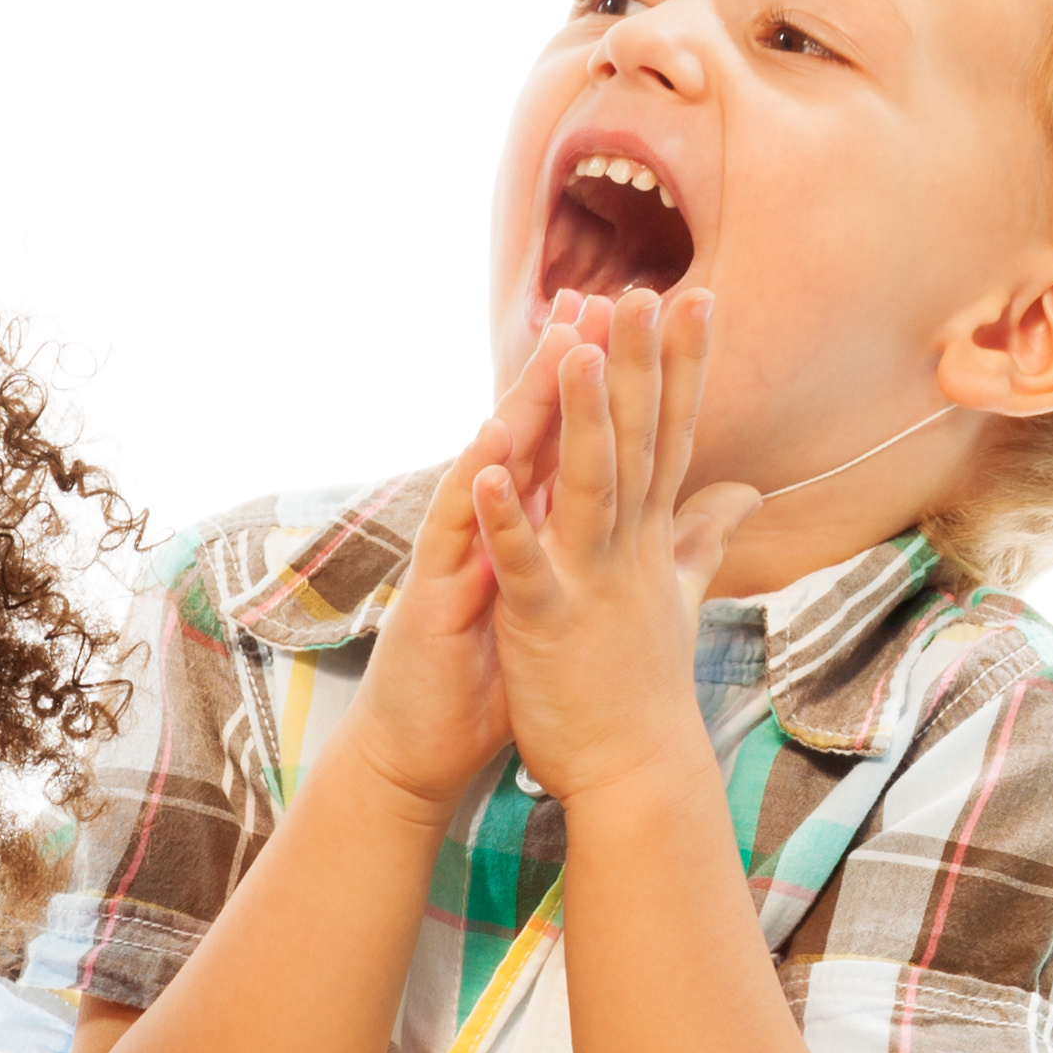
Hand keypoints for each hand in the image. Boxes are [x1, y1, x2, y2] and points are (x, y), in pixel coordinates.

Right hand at [338, 321, 576, 826]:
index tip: (636, 329)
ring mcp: (457, 559)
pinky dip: (470, 502)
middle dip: (562, 369)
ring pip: (490, 470)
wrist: (415, 753)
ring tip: (555, 350)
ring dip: (520, 410)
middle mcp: (486, 531)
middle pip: (528, 436)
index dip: (600, 390)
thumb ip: (575, 558)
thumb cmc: (482, 683)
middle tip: (595, 300)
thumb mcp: (544, 611)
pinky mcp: (435, 600)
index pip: (563, 447)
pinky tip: (483, 459)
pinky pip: (453, 544)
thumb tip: (614, 519)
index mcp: (522, 534)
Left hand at [471, 286, 758, 807]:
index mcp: (650, 535)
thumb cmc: (646, 685)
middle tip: (644, 289)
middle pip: (639, 441)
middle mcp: (629, 549)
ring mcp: (591, 584)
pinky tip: (486, 472)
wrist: (635, 773)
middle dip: (641, 364)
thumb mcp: (680, 596)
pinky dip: (506, 521)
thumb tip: (747, 494)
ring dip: (586, 421)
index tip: (697, 295)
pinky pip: (523, 565)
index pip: (672, 432)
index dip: (684, 364)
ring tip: (581, 353)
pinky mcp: (547, 624)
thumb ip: (705, 535)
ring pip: (590, 488)